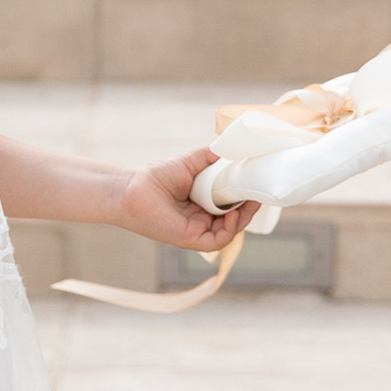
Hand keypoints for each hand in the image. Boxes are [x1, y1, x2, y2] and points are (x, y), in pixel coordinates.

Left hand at [117, 147, 260, 253]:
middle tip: (259, 192)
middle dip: (250, 208)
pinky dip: (230, 229)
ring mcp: (197, 231)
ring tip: (250, 201)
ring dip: (244, 218)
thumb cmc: (156, 176)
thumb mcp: (190, 163)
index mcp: (204, 206)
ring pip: (230, 231)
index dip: (246, 198)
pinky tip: (233, 214)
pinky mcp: (191, 239)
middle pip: (236, 220)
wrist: (132, 188)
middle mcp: (202, 221)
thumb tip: (233, 149)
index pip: (233, 206)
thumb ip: (211, 157)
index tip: (256, 184)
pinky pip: (218, 240)